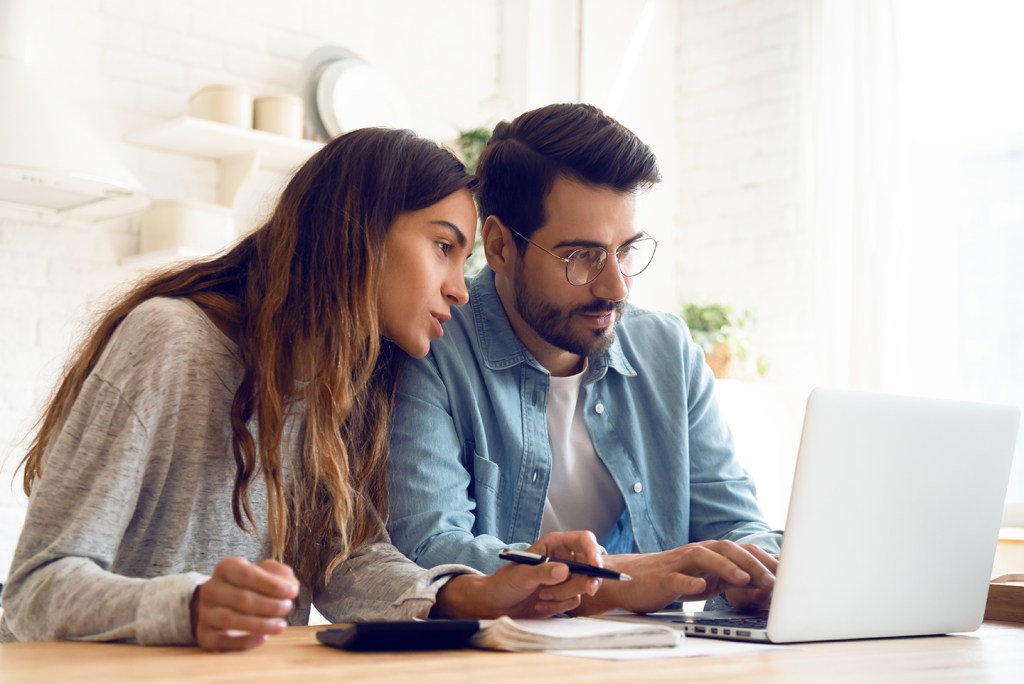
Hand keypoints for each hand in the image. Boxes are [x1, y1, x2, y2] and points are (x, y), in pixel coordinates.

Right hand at [191, 557, 299, 651]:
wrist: (220, 604)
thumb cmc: (250, 586)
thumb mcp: (266, 572)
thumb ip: (281, 574)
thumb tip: (290, 586)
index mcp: (226, 568)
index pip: (248, 574)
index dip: (272, 584)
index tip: (292, 592)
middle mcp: (211, 589)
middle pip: (241, 599)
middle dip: (270, 605)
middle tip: (288, 607)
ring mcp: (205, 613)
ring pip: (230, 620)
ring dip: (260, 624)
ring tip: (281, 626)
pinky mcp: (205, 635)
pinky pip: (222, 641)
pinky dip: (244, 642)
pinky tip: (263, 638)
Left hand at [432, 531, 603, 618]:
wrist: (496, 605)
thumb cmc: (504, 583)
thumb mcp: (521, 575)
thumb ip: (542, 572)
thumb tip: (564, 571)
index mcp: (554, 545)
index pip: (583, 540)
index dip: (593, 550)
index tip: (596, 565)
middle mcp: (563, 559)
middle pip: (591, 565)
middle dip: (588, 579)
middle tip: (589, 589)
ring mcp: (565, 579)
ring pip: (582, 586)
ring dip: (563, 595)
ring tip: (541, 596)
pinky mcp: (564, 596)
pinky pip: (574, 601)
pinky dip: (559, 606)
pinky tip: (541, 604)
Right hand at [574, 541, 776, 614]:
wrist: (629, 579)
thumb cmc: (669, 579)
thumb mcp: (704, 579)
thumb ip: (728, 578)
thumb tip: (760, 585)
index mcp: (709, 553)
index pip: (742, 551)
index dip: (765, 560)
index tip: (788, 575)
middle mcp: (696, 553)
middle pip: (727, 549)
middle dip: (753, 563)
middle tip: (773, 581)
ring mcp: (678, 564)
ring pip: (704, 558)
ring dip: (727, 568)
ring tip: (745, 580)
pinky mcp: (661, 578)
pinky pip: (676, 578)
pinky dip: (689, 582)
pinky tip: (701, 589)